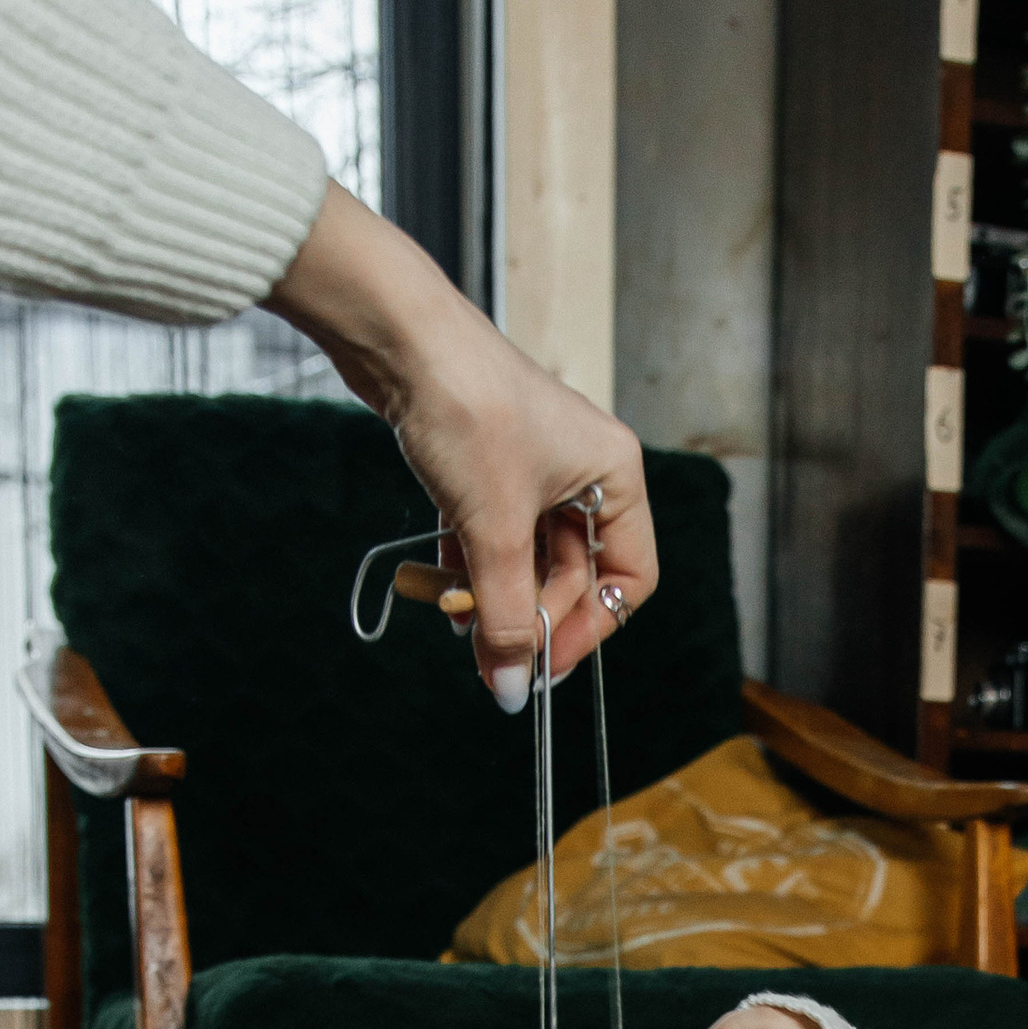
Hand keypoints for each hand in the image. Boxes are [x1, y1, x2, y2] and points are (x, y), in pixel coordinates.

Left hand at [265, 182, 654, 695]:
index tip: (539, 666)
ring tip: (456, 621)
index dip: (588, 629)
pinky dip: (472, 565)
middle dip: (528, 615)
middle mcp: (586, 470)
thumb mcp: (493, 530)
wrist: (398, 336)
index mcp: (616, 475)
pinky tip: (441, 588)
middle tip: (486, 657)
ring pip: (528, 557)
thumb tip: (511, 692)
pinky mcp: (488, 462)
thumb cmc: (467, 412)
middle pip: (574, 574)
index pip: (629, 578)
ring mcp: (535, 466)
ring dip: (494, 595)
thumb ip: (505, 616)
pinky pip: (493, 533)